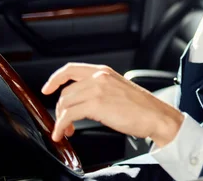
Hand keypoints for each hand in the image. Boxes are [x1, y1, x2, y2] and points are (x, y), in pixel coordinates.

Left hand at [41, 63, 183, 147]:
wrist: (156, 115)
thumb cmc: (142, 107)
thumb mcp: (118, 89)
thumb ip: (100, 88)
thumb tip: (81, 100)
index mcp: (104, 71)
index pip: (71, 69)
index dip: (54, 79)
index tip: (47, 88)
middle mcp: (99, 77)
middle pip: (65, 91)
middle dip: (60, 109)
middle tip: (65, 122)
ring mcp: (97, 89)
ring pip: (65, 103)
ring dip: (61, 120)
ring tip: (67, 130)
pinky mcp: (96, 104)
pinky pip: (68, 115)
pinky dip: (61, 126)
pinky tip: (64, 133)